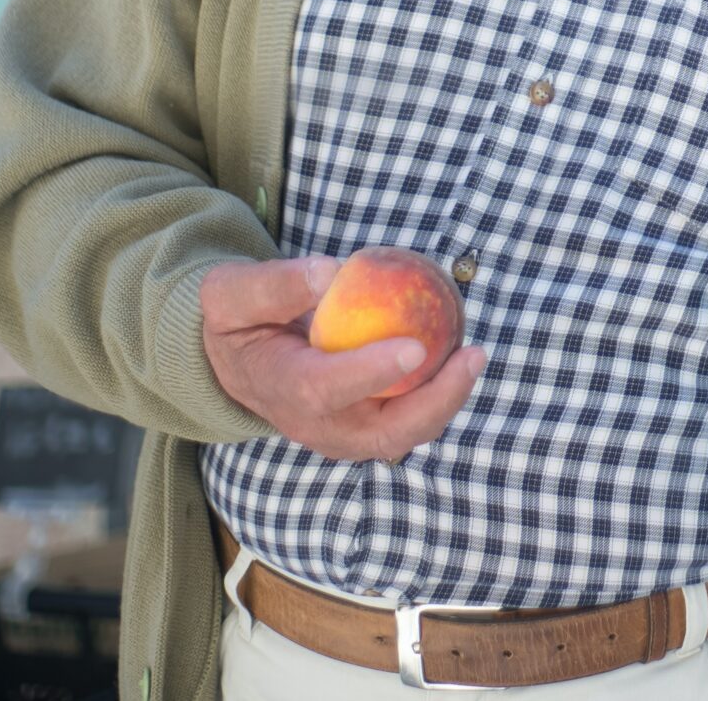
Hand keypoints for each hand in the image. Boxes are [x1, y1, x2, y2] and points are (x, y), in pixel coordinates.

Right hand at [200, 257, 484, 461]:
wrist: (238, 363)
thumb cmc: (239, 321)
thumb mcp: (233, 292)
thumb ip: (274, 283)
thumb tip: (330, 272)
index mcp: (279, 387)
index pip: (325, 389)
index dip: (370, 372)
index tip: (414, 347)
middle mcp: (313, 424)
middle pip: (382, 433)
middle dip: (434, 403)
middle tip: (472, 356)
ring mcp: (341, 435)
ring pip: (403, 434)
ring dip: (445, 401)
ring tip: (475, 355)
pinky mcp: (362, 431)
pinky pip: (408, 421)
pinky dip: (438, 395)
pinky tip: (460, 356)